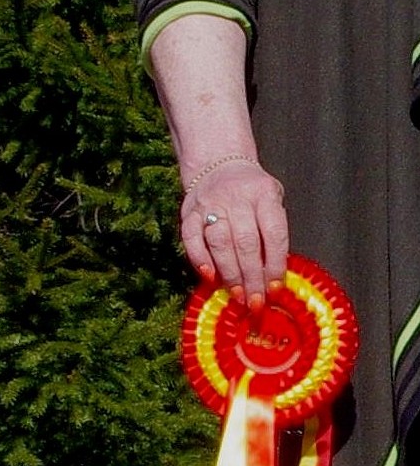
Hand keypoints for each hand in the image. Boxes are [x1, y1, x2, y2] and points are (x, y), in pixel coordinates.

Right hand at [182, 158, 288, 306]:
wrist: (219, 165)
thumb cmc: (249, 191)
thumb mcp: (270, 200)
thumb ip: (271, 231)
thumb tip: (270, 273)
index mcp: (264, 194)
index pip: (273, 233)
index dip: (275, 263)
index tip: (274, 288)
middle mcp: (238, 199)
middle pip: (246, 243)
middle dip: (252, 276)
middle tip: (254, 301)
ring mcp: (211, 205)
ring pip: (220, 244)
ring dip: (229, 273)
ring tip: (236, 294)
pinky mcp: (189, 214)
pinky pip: (192, 240)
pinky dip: (200, 260)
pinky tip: (209, 277)